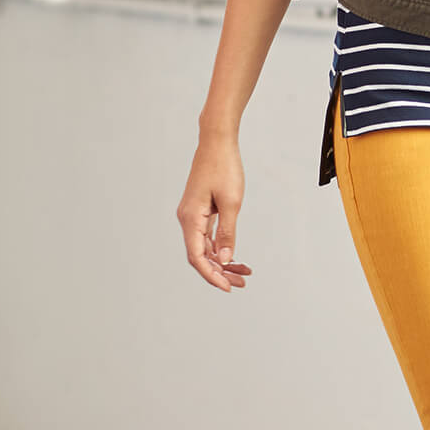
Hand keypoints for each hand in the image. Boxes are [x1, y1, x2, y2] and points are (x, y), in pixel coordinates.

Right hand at [177, 135, 253, 291]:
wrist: (217, 142)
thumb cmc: (224, 168)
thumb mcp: (231, 202)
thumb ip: (227, 233)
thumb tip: (225, 259)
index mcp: (190, 219)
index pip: (197, 257)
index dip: (211, 275)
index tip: (227, 287)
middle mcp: (187, 219)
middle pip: (200, 255)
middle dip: (220, 272)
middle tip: (241, 283)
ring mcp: (193, 215)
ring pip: (205, 247)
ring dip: (222, 262)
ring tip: (243, 274)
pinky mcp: (200, 210)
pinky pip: (207, 236)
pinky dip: (220, 247)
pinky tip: (235, 257)